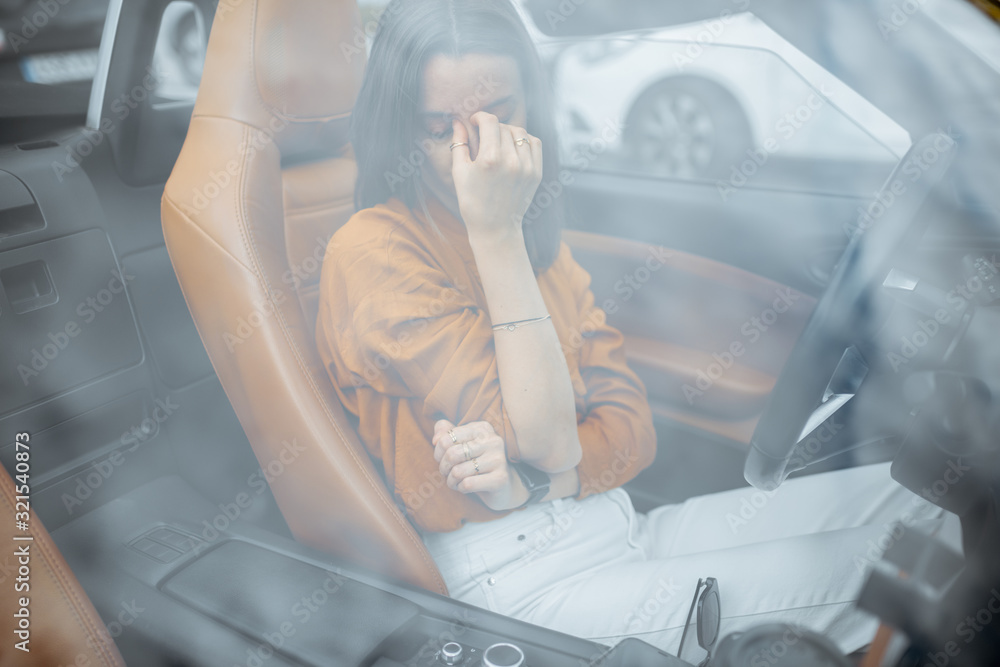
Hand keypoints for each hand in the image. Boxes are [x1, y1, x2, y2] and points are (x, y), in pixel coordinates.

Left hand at [432, 419, 527, 510]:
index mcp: (482, 428)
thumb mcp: (460, 444)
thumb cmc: (475, 462)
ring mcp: (498, 459)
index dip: (438, 451)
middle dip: (444, 467)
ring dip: (451, 480)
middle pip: (452, 454)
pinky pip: (468, 484)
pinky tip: (465, 487)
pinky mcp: (500, 478)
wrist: (501, 486)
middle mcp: (493, 440)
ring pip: (458, 472)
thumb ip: (445, 433)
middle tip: (447, 472)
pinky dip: (460, 488)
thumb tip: (436, 439)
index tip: (441, 459)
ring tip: (455, 481)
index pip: (448, 437)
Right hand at [449, 112, 542, 240]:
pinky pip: (534, 144)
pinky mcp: (536, 173)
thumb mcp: (459, 172)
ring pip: (520, 133)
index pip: (489, 122)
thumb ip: (459, 143)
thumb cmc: (472, 201)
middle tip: (484, 135)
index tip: (474, 121)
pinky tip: (514, 147)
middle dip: (492, 127)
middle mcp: (511, 161)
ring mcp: (526, 167)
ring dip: (508, 132)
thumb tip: (458, 122)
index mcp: (489, 160)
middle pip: (503, 127)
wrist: (495, 228)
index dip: (480, 117)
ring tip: (498, 141)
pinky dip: (524, 140)